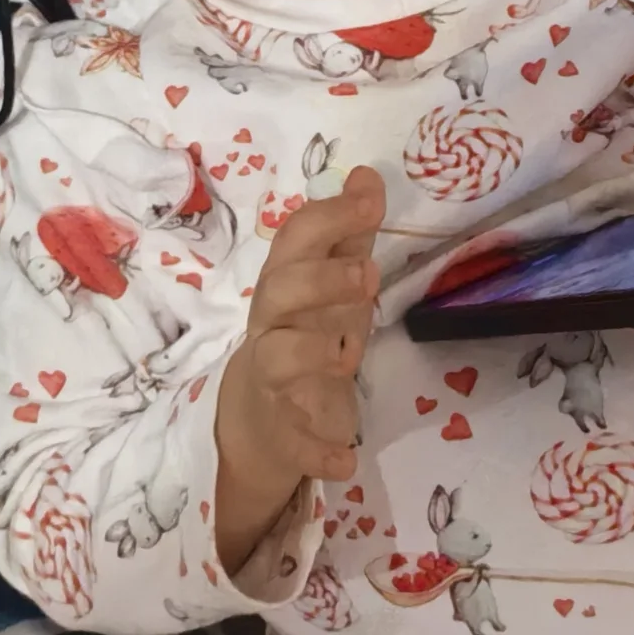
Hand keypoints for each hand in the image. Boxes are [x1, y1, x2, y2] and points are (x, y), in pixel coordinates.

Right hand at [215, 166, 383, 572]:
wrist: (261, 423)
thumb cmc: (303, 337)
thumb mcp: (331, 287)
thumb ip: (350, 235)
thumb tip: (369, 175)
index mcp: (286, 284)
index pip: (295, 240)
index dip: (330, 217)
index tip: (371, 201)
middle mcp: (271, 325)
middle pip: (279, 291)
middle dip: (321, 278)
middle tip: (368, 275)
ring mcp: (271, 378)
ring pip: (275, 357)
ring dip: (312, 351)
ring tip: (350, 354)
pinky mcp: (279, 430)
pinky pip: (292, 440)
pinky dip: (317, 450)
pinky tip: (346, 459)